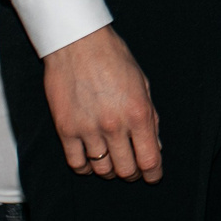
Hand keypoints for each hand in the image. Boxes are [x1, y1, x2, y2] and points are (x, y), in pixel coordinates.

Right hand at [43, 25, 162, 182]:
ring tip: (112, 163)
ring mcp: (88, 130)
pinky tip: (91, 160)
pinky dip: (86, 167)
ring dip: (110, 171)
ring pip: (102, 170)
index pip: (150, 160)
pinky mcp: (65, 129)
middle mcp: (114, 126)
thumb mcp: (143, 85)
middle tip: (132, 169)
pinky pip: (76, 163)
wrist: (78, 44)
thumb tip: (154, 146)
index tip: (153, 176)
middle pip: (126, 169)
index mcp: (138, 113)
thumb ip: (150, 118)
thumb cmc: (114, 59)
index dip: (153, 174)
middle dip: (133, 173)